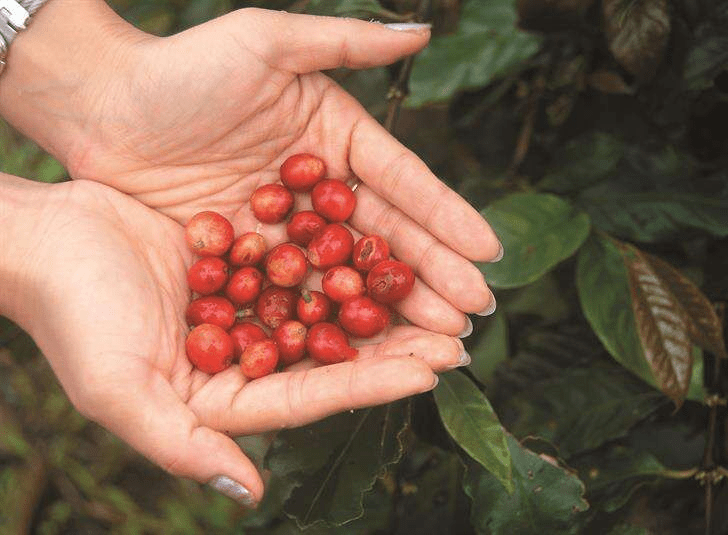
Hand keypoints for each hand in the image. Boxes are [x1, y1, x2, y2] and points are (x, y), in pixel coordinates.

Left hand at [0, 2, 500, 337]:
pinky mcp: (254, 261)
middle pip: (388, 237)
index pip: (404, 183)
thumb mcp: (267, 43)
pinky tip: (366, 349)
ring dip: (394, 308)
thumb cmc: (184, 68)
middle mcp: (324, 190)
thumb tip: (425, 30)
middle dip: (433, 274)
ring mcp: (291, 230)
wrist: (105, 108)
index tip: (488, 252)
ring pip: (352, 274)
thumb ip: (345, 41)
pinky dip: (332, 321)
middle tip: (473, 313)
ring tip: (438, 339)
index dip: (447, 218)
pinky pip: (301, 294)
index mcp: (339, 140)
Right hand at [2, 178, 465, 505]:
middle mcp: (249, 350)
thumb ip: (185, 445)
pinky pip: (308, 248)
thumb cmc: (72, 316)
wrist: (45, 235)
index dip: (370, 384)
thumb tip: (251, 493)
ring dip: (386, 296)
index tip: (428, 373)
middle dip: (398, 345)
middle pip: (335, 350)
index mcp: (228, 394)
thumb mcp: (121, 391)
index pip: (312, 394)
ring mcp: (253, 298)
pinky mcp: (250, 248)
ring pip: (331, 298)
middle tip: (460, 336)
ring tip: (446, 291)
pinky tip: (394, 239)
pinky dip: (350, 245)